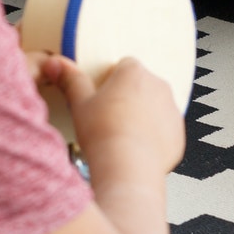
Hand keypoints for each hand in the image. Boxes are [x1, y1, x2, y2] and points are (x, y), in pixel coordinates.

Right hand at [40, 54, 184, 176]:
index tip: (101, 97)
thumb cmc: (105, 135)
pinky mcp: (178, 133)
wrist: (128, 169)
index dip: (110, 82)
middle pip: (140, 86)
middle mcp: (158, 86)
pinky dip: (154, 137)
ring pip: (154, 107)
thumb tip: (56, 64)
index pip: (123, 66)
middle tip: (109, 118)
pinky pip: (165, 130)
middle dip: (128, 98)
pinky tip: (135, 149)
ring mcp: (171, 110)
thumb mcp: (79, 103)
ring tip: (122, 136)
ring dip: (142, 116)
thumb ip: (70, 79)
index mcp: (134, 72)